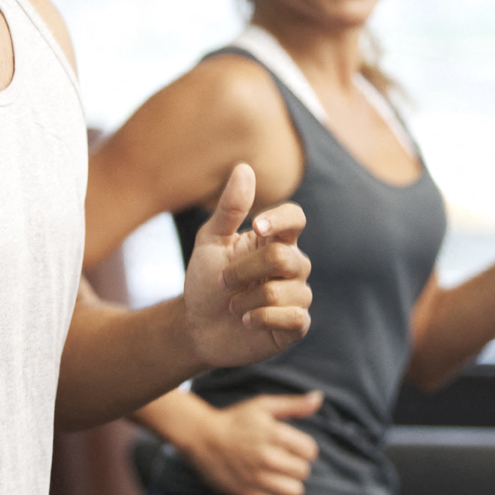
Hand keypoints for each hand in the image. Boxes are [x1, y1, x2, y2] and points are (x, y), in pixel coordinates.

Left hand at [182, 163, 311, 366]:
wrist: (198, 327)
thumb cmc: (205, 280)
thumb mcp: (211, 242)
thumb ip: (230, 208)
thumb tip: (245, 167)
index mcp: (274, 240)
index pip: (295, 218)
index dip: (280, 219)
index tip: (255, 227)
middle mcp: (292, 264)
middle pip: (280, 257)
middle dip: (241, 271)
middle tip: (221, 282)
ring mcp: (297, 294)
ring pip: (282, 291)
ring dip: (245, 300)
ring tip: (231, 307)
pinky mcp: (296, 324)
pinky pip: (292, 318)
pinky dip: (260, 319)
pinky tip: (246, 321)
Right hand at [182, 391, 323, 494]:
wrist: (202, 438)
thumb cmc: (236, 420)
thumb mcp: (263, 405)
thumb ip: (294, 404)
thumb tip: (319, 398)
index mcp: (274, 434)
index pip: (310, 451)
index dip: (304, 448)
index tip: (292, 446)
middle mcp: (267, 458)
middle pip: (304, 472)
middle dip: (297, 465)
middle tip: (283, 459)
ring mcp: (256, 478)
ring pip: (294, 492)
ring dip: (289, 484)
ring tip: (278, 474)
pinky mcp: (246, 494)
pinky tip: (266, 485)